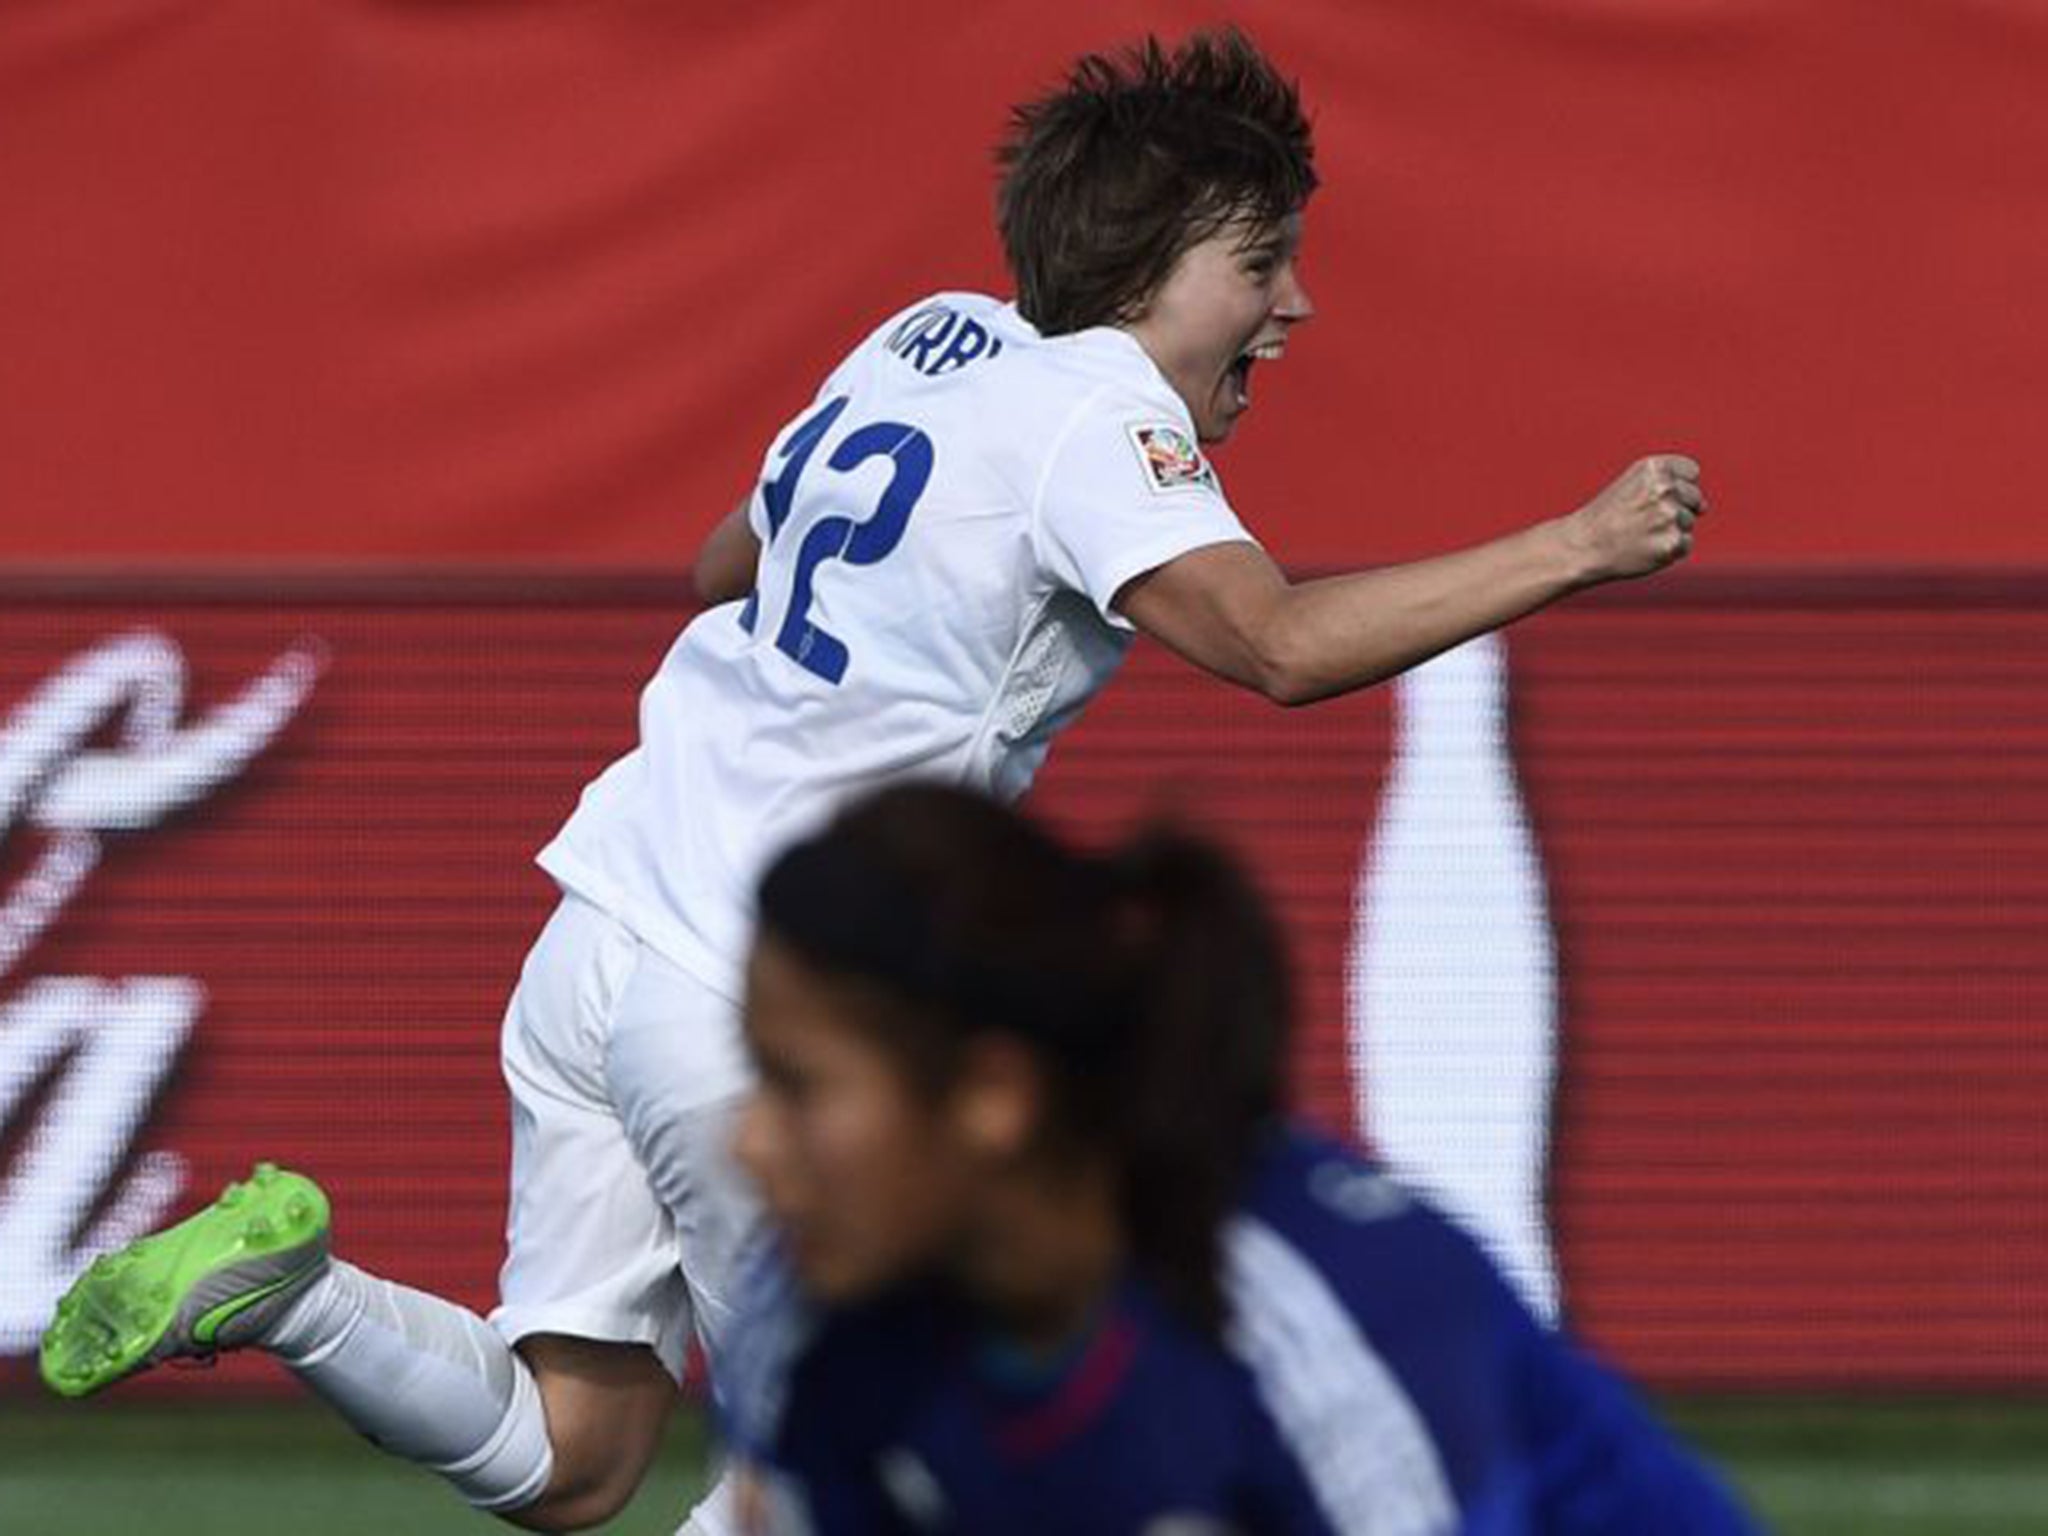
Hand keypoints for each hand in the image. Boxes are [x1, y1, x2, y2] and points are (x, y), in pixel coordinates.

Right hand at [1559, 455, 1706, 582]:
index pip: (1692, 473)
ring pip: (1689, 522)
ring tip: (1641, 534)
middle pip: (1695, 498)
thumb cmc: (1609, 514)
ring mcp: (1670, 517)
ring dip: (1671, 530)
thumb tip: (1704, 507)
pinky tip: (1645, 547)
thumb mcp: (1634, 481)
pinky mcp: (1672, 544)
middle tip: (1643, 519)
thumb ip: (1669, 481)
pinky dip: (1670, 549)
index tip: (1652, 497)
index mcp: (1655, 468)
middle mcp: (1665, 488)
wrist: (1584, 546)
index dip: (1676, 486)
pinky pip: (1686, 544)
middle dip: (1677, 508)